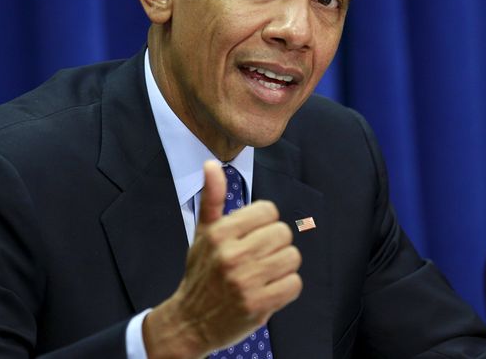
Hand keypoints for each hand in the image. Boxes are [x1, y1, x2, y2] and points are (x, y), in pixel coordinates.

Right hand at [143, 160, 301, 358]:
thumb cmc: (201, 272)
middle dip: (276, 244)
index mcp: (219, 233)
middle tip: (261, 256)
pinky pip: (294, 284)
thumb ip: (213, 198)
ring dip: (283, 266)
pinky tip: (269, 289)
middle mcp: (231, 255)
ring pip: (292, 258)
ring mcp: (245, 282)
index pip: (268, 211)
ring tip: (265, 272)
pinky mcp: (258, 306)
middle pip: (283, 233)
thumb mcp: (203, 232)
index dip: (266, 222)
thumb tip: (211, 164)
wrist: (191, 321)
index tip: (255, 234)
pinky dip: (286, 287)